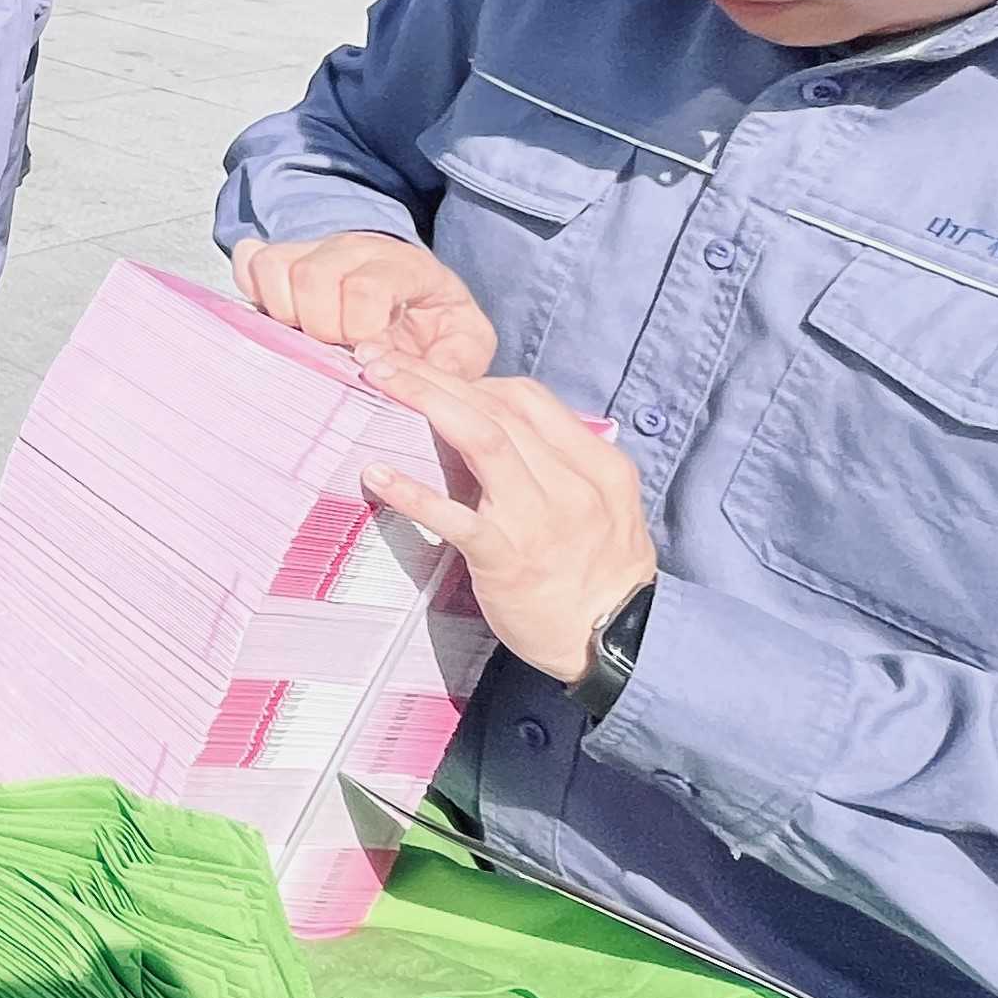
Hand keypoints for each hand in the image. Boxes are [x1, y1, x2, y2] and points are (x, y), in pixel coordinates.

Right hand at [233, 232, 498, 376]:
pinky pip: (249, 261)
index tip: (370, 355)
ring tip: (309, 338)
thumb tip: (400, 376)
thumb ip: (453, 363)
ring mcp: (314, 248)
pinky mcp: (284, 258)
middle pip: (311, 276)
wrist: (415, 295)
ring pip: (273, 266)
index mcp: (403, 265)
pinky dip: (256, 293)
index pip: (365, 287)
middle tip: (337, 351)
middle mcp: (354, 247)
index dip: (359, 329)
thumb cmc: (437, 322)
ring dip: (284, 313)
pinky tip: (282, 319)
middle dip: (319, 327)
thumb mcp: (467, 343)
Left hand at [360, 357, 654, 683]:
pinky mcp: (505, 557)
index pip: (528, 397)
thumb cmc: (599, 572)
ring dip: (423, 400)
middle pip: (495, 407)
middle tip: (381, 354)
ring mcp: (537, 519)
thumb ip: (565, 462)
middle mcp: (570, 483)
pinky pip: (454, 516)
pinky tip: (376, 473)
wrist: (621, 644)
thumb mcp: (605, 505)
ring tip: (376, 379)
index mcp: (596, 465)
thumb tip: (507, 423)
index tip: (432, 375)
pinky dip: (413, 491)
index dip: (473, 378)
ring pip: (480, 439)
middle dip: (434, 374)